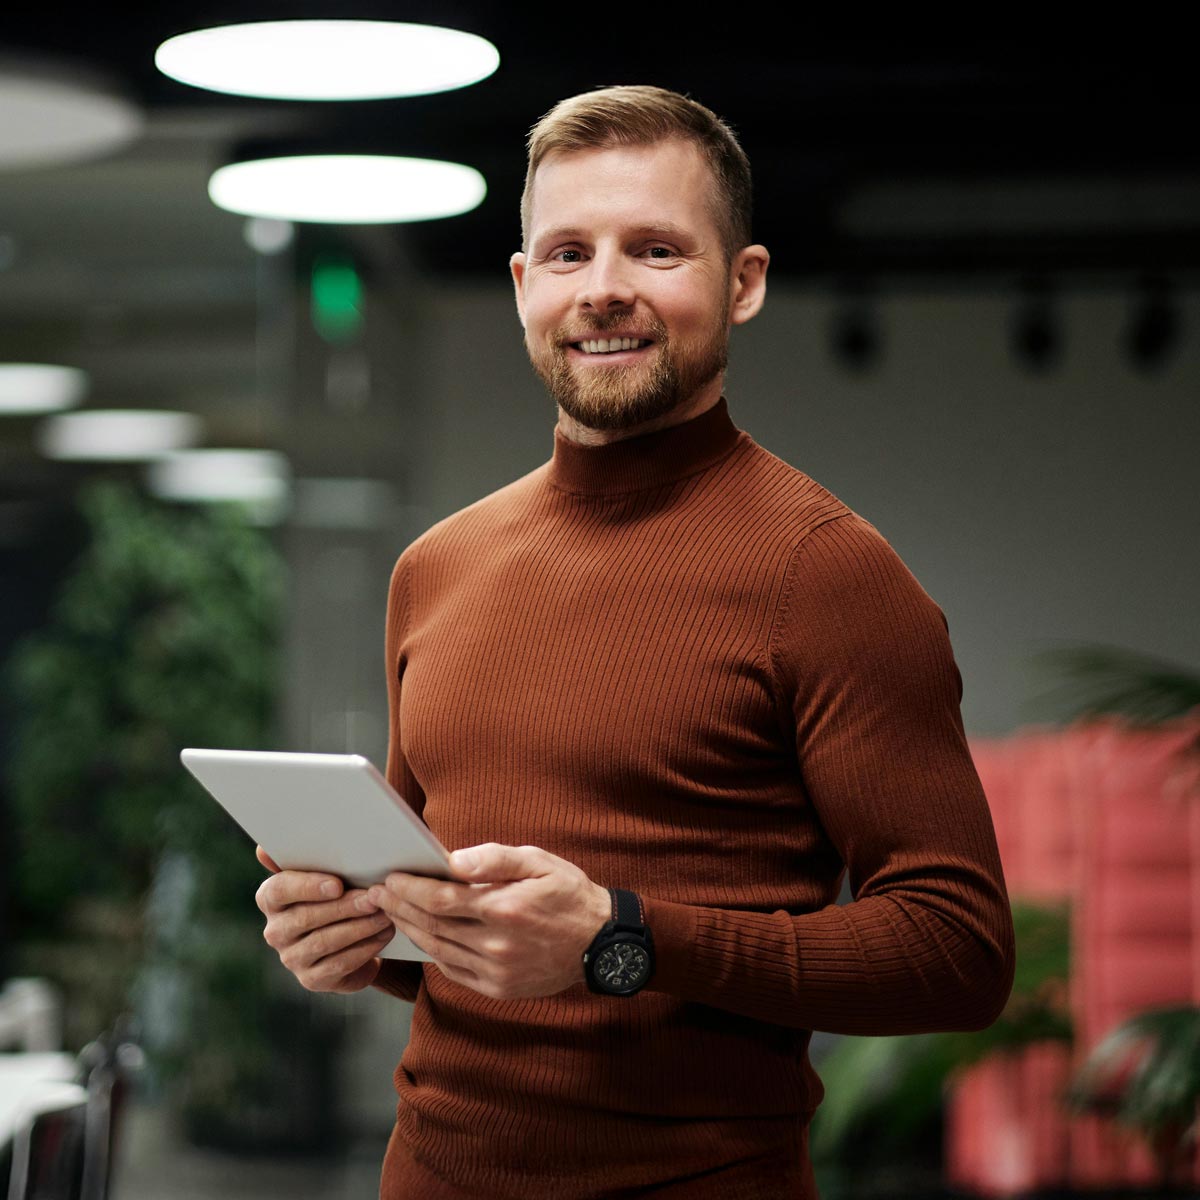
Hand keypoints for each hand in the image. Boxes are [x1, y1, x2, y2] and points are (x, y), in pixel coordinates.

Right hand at [255, 845, 395, 993]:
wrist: (349, 937)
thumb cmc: (337, 894)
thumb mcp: (326, 872)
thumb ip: (306, 857)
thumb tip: (263, 850)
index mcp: (271, 898)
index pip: (279, 890)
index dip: (307, 887)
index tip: (337, 884)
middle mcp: (275, 930)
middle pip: (306, 917)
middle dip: (344, 907)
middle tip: (374, 898)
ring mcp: (291, 958)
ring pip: (325, 941)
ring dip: (360, 927)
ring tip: (385, 914)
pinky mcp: (312, 979)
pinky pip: (339, 963)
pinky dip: (365, 947)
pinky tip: (384, 934)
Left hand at [366, 843, 610, 1000]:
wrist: (601, 944)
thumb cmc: (568, 894)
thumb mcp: (539, 862)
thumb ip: (494, 858)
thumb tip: (452, 859)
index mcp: (505, 908)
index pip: (441, 899)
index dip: (410, 889)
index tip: (389, 878)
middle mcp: (497, 945)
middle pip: (432, 926)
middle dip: (400, 907)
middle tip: (376, 894)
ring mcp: (496, 971)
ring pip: (438, 949)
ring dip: (410, 930)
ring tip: (392, 911)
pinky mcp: (498, 988)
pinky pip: (453, 970)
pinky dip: (433, 952)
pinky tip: (422, 935)